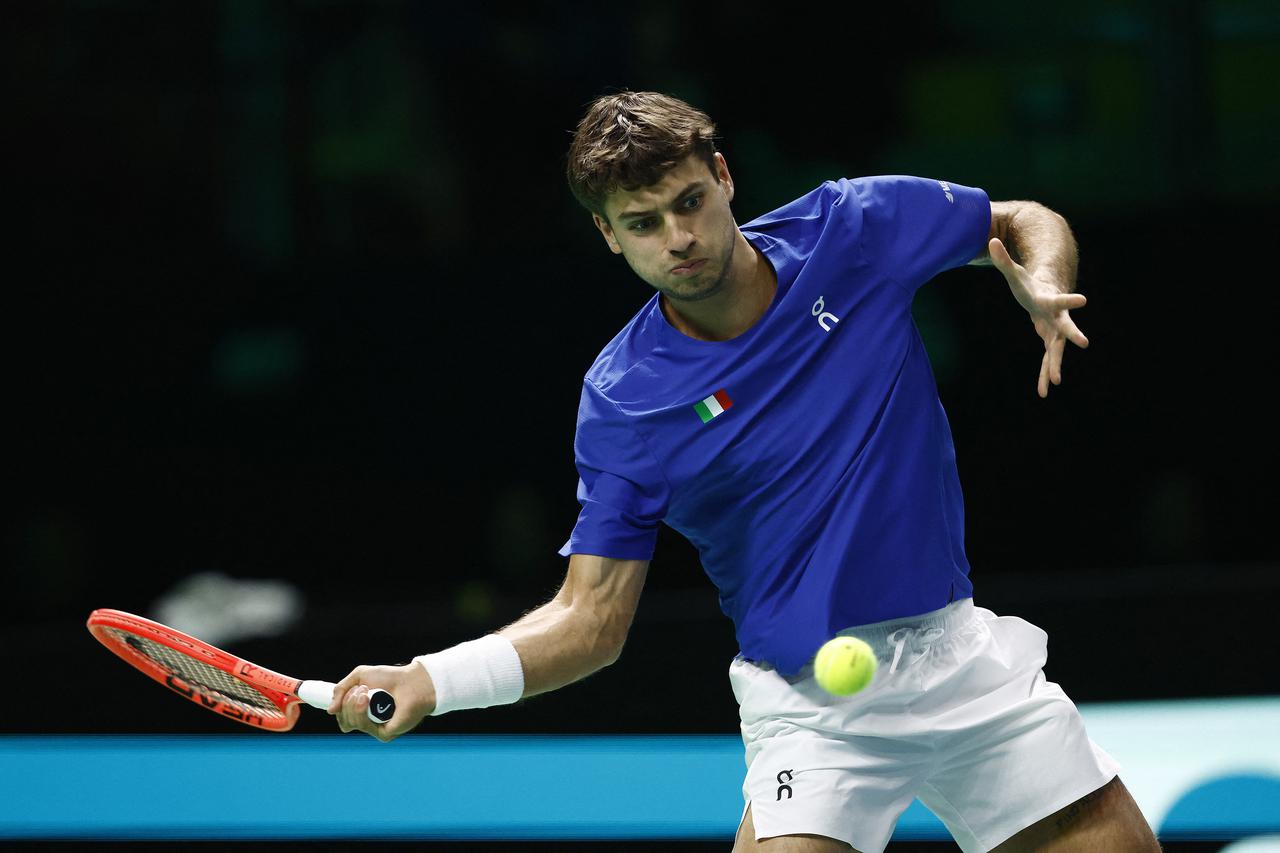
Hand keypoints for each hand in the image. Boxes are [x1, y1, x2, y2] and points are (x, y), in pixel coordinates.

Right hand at [327, 662, 435, 741]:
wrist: (411, 681)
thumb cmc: (390, 678)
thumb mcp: (359, 676)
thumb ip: (340, 690)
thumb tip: (330, 711)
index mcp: (363, 712)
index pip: (342, 718)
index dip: (339, 707)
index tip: (347, 692)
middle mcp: (369, 723)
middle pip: (344, 722)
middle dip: (346, 703)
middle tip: (360, 689)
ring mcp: (377, 729)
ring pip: (351, 724)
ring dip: (353, 705)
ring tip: (365, 692)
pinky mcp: (385, 734)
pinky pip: (365, 727)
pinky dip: (362, 712)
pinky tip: (368, 699)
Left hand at [988, 237, 1088, 397]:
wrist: (1046, 294)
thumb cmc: (1030, 284)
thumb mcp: (1014, 273)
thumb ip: (1003, 259)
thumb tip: (992, 240)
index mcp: (1048, 300)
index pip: (1058, 299)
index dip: (1069, 300)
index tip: (1084, 300)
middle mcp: (1056, 317)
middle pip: (1065, 327)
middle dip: (1072, 334)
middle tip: (1084, 342)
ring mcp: (1055, 331)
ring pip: (1056, 350)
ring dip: (1054, 366)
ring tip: (1054, 383)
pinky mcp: (1049, 341)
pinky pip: (1048, 360)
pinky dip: (1045, 374)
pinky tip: (1044, 391)